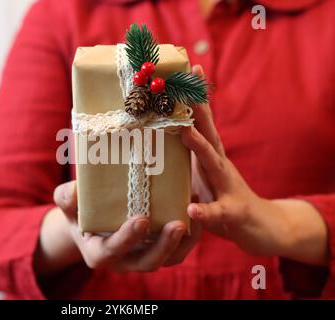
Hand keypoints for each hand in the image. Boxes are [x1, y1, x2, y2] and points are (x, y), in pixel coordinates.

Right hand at [40, 181, 200, 273]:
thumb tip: (74, 190)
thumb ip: (66, 198)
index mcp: (99, 253)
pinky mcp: (158, 249)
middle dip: (164, 245)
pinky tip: (194, 208)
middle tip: (177, 224)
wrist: (92, 222)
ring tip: (193, 214)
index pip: (113, 250)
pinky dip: (190, 233)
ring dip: (184, 241)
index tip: (141, 219)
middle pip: (148, 262)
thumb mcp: (68, 205)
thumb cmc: (79, 212)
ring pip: (168, 259)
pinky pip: (179, 249)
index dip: (128, 238)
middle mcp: (124, 260)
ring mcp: (143, 256)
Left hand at [181, 65, 327, 265]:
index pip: (200, 122)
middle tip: (185, 83)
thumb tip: (158, 145)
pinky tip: (193, 208)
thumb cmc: (222, 200)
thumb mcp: (201, 177)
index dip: (191, 98)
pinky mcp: (232, 213)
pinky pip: (218, 212)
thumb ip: (185, 161)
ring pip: (213, 163)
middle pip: (208, 132)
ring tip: (185, 131)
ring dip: (200, 146)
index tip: (185, 70)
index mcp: (210, 156)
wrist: (260, 226)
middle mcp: (219, 165)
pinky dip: (205, 209)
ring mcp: (228, 187)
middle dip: (197, 108)